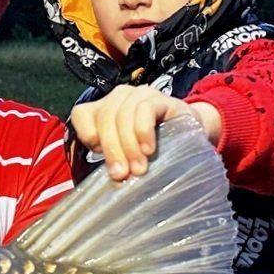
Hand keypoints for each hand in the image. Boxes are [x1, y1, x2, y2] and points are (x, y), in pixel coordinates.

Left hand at [70, 85, 220, 181]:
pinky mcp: (160, 98)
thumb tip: (114, 179)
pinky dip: (143, 131)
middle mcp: (119, 97)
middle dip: (112, 149)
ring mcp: (140, 94)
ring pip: (123, 114)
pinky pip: (145, 109)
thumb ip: (116, 161)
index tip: (99, 156)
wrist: (191, 138)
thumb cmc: (155, 150)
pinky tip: (149, 149)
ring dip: (129, 145)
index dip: (88, 135)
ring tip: (139, 168)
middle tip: (122, 174)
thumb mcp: (129, 155)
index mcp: (104, 109)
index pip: (82, 113)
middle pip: (104, 117)